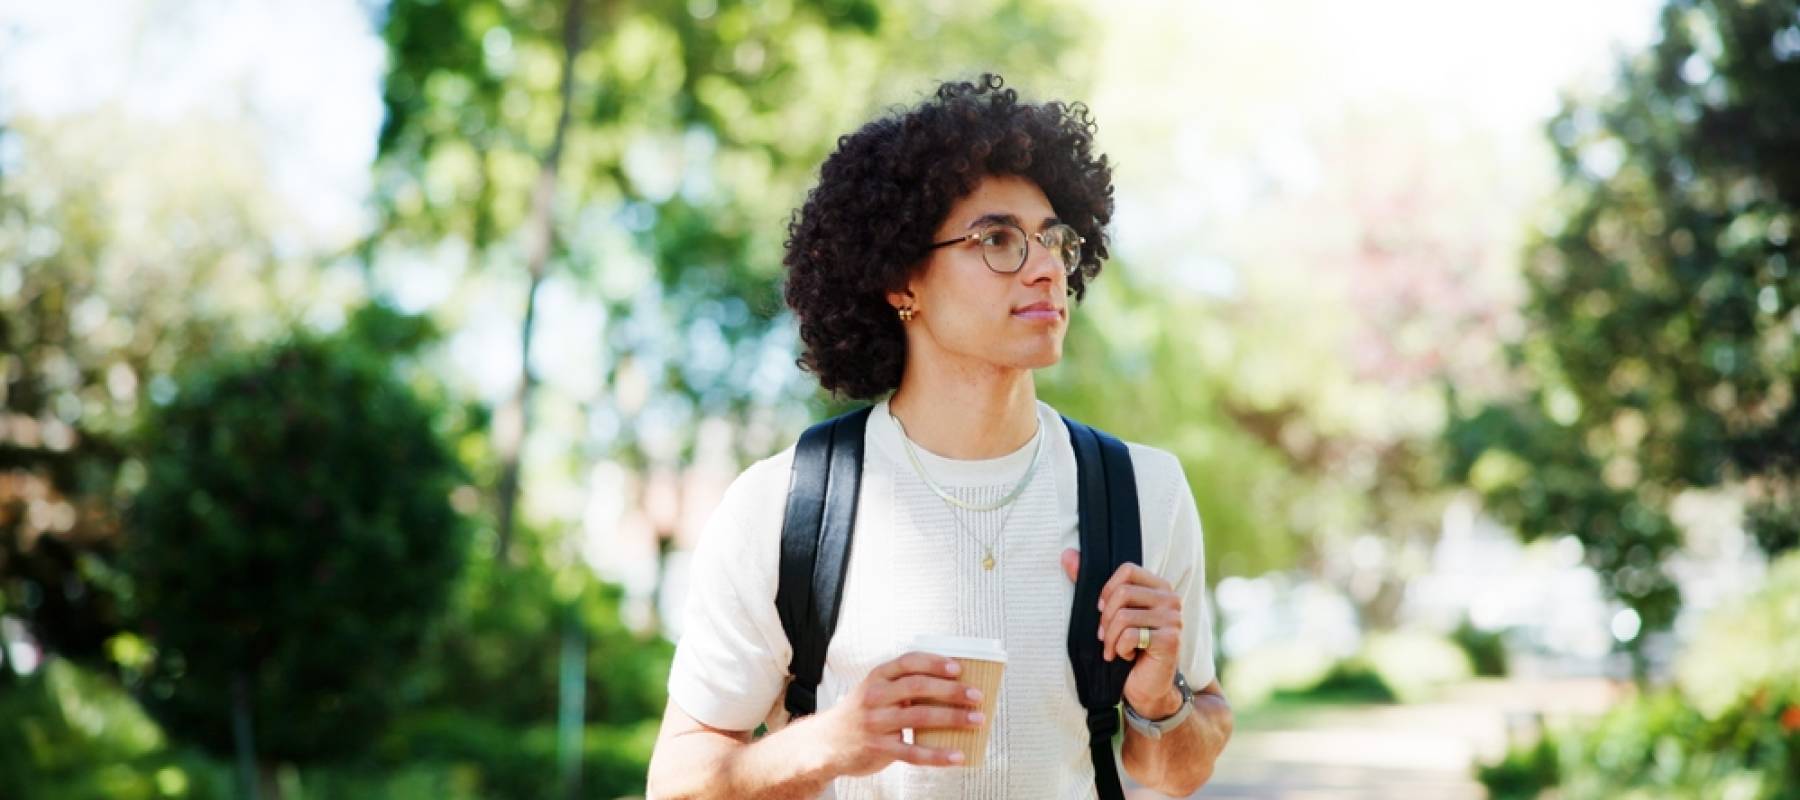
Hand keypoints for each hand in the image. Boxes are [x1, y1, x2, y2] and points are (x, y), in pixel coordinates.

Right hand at [812, 651, 986, 776]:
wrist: (826, 743)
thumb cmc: (860, 714)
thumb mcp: (874, 691)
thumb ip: (901, 686)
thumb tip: (951, 686)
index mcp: (877, 677)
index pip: (908, 662)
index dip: (934, 662)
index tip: (958, 668)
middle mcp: (874, 696)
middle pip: (918, 687)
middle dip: (951, 690)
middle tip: (976, 696)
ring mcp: (876, 723)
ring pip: (920, 717)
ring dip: (953, 718)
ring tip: (977, 720)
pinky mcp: (879, 748)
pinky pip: (913, 752)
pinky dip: (938, 755)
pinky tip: (958, 755)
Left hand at [1061, 549, 1183, 717]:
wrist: (1147, 687)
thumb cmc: (1128, 647)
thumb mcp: (1109, 613)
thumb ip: (1090, 583)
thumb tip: (1067, 555)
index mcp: (1159, 587)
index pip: (1127, 570)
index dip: (1108, 590)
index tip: (1102, 610)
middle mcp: (1171, 599)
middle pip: (1123, 593)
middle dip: (1106, 618)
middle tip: (1106, 636)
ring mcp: (1173, 619)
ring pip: (1123, 616)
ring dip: (1111, 638)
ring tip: (1115, 649)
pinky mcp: (1170, 640)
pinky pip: (1130, 636)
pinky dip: (1120, 649)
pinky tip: (1126, 656)